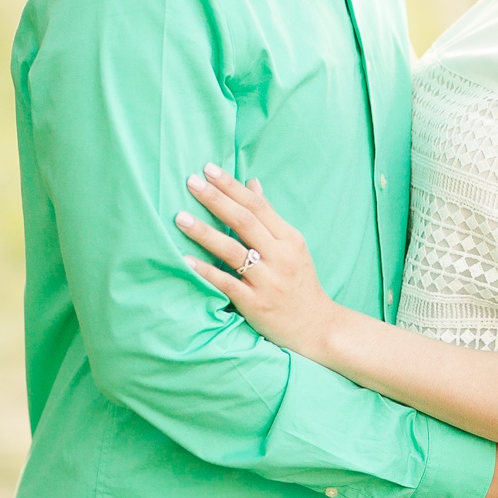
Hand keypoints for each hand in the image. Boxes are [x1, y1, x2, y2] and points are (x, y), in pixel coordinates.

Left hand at [176, 165, 336, 358]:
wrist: (317, 328)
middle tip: (190, 182)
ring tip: (180, 217)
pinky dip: (206, 271)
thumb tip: (252, 183)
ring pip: (233, 251)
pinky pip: (227, 283)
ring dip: (205, 232)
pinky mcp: (256, 304)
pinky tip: (186, 260)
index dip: (232, 186)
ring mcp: (269, 281)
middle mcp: (281, 256)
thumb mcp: (293, 246)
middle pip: (244, 221)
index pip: (258, 205)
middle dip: (216, 199)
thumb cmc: (300, 284)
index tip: (209, 169)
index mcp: (290, 239)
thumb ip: (270, 217)